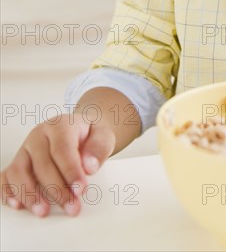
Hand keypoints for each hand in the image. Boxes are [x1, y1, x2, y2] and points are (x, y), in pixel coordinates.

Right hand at [1, 113, 115, 216]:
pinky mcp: (18, 161)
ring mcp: (25, 148)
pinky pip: (5, 177)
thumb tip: (89, 167)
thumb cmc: (90, 134)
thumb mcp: (103, 135)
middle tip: (71, 207)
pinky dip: (8, 192)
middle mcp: (39, 135)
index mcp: (60, 125)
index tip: (80, 190)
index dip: (70, 171)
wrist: (81, 130)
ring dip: (30, 194)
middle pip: (42, 164)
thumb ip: (99, 148)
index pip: (62, 149)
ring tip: (44, 211)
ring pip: (18, 171)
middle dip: (56, 189)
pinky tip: (19, 205)